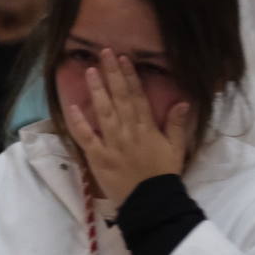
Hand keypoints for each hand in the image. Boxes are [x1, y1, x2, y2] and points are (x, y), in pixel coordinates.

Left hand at [66, 49, 189, 207]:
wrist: (151, 201)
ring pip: (103, 111)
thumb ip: (178, 124)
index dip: (129, 76)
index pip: (137, 96)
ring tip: (90, 71)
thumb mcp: (177, 148)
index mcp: (147, 127)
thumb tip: (183, 101)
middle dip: (112, 74)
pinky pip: (86, 136)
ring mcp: (112, 142)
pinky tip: (71, 105)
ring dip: (96, 90)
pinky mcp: (97, 156)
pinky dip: (78, 121)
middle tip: (104, 53)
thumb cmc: (163, 175)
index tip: (123, 59)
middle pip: (119, 97)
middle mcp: (129, 130)